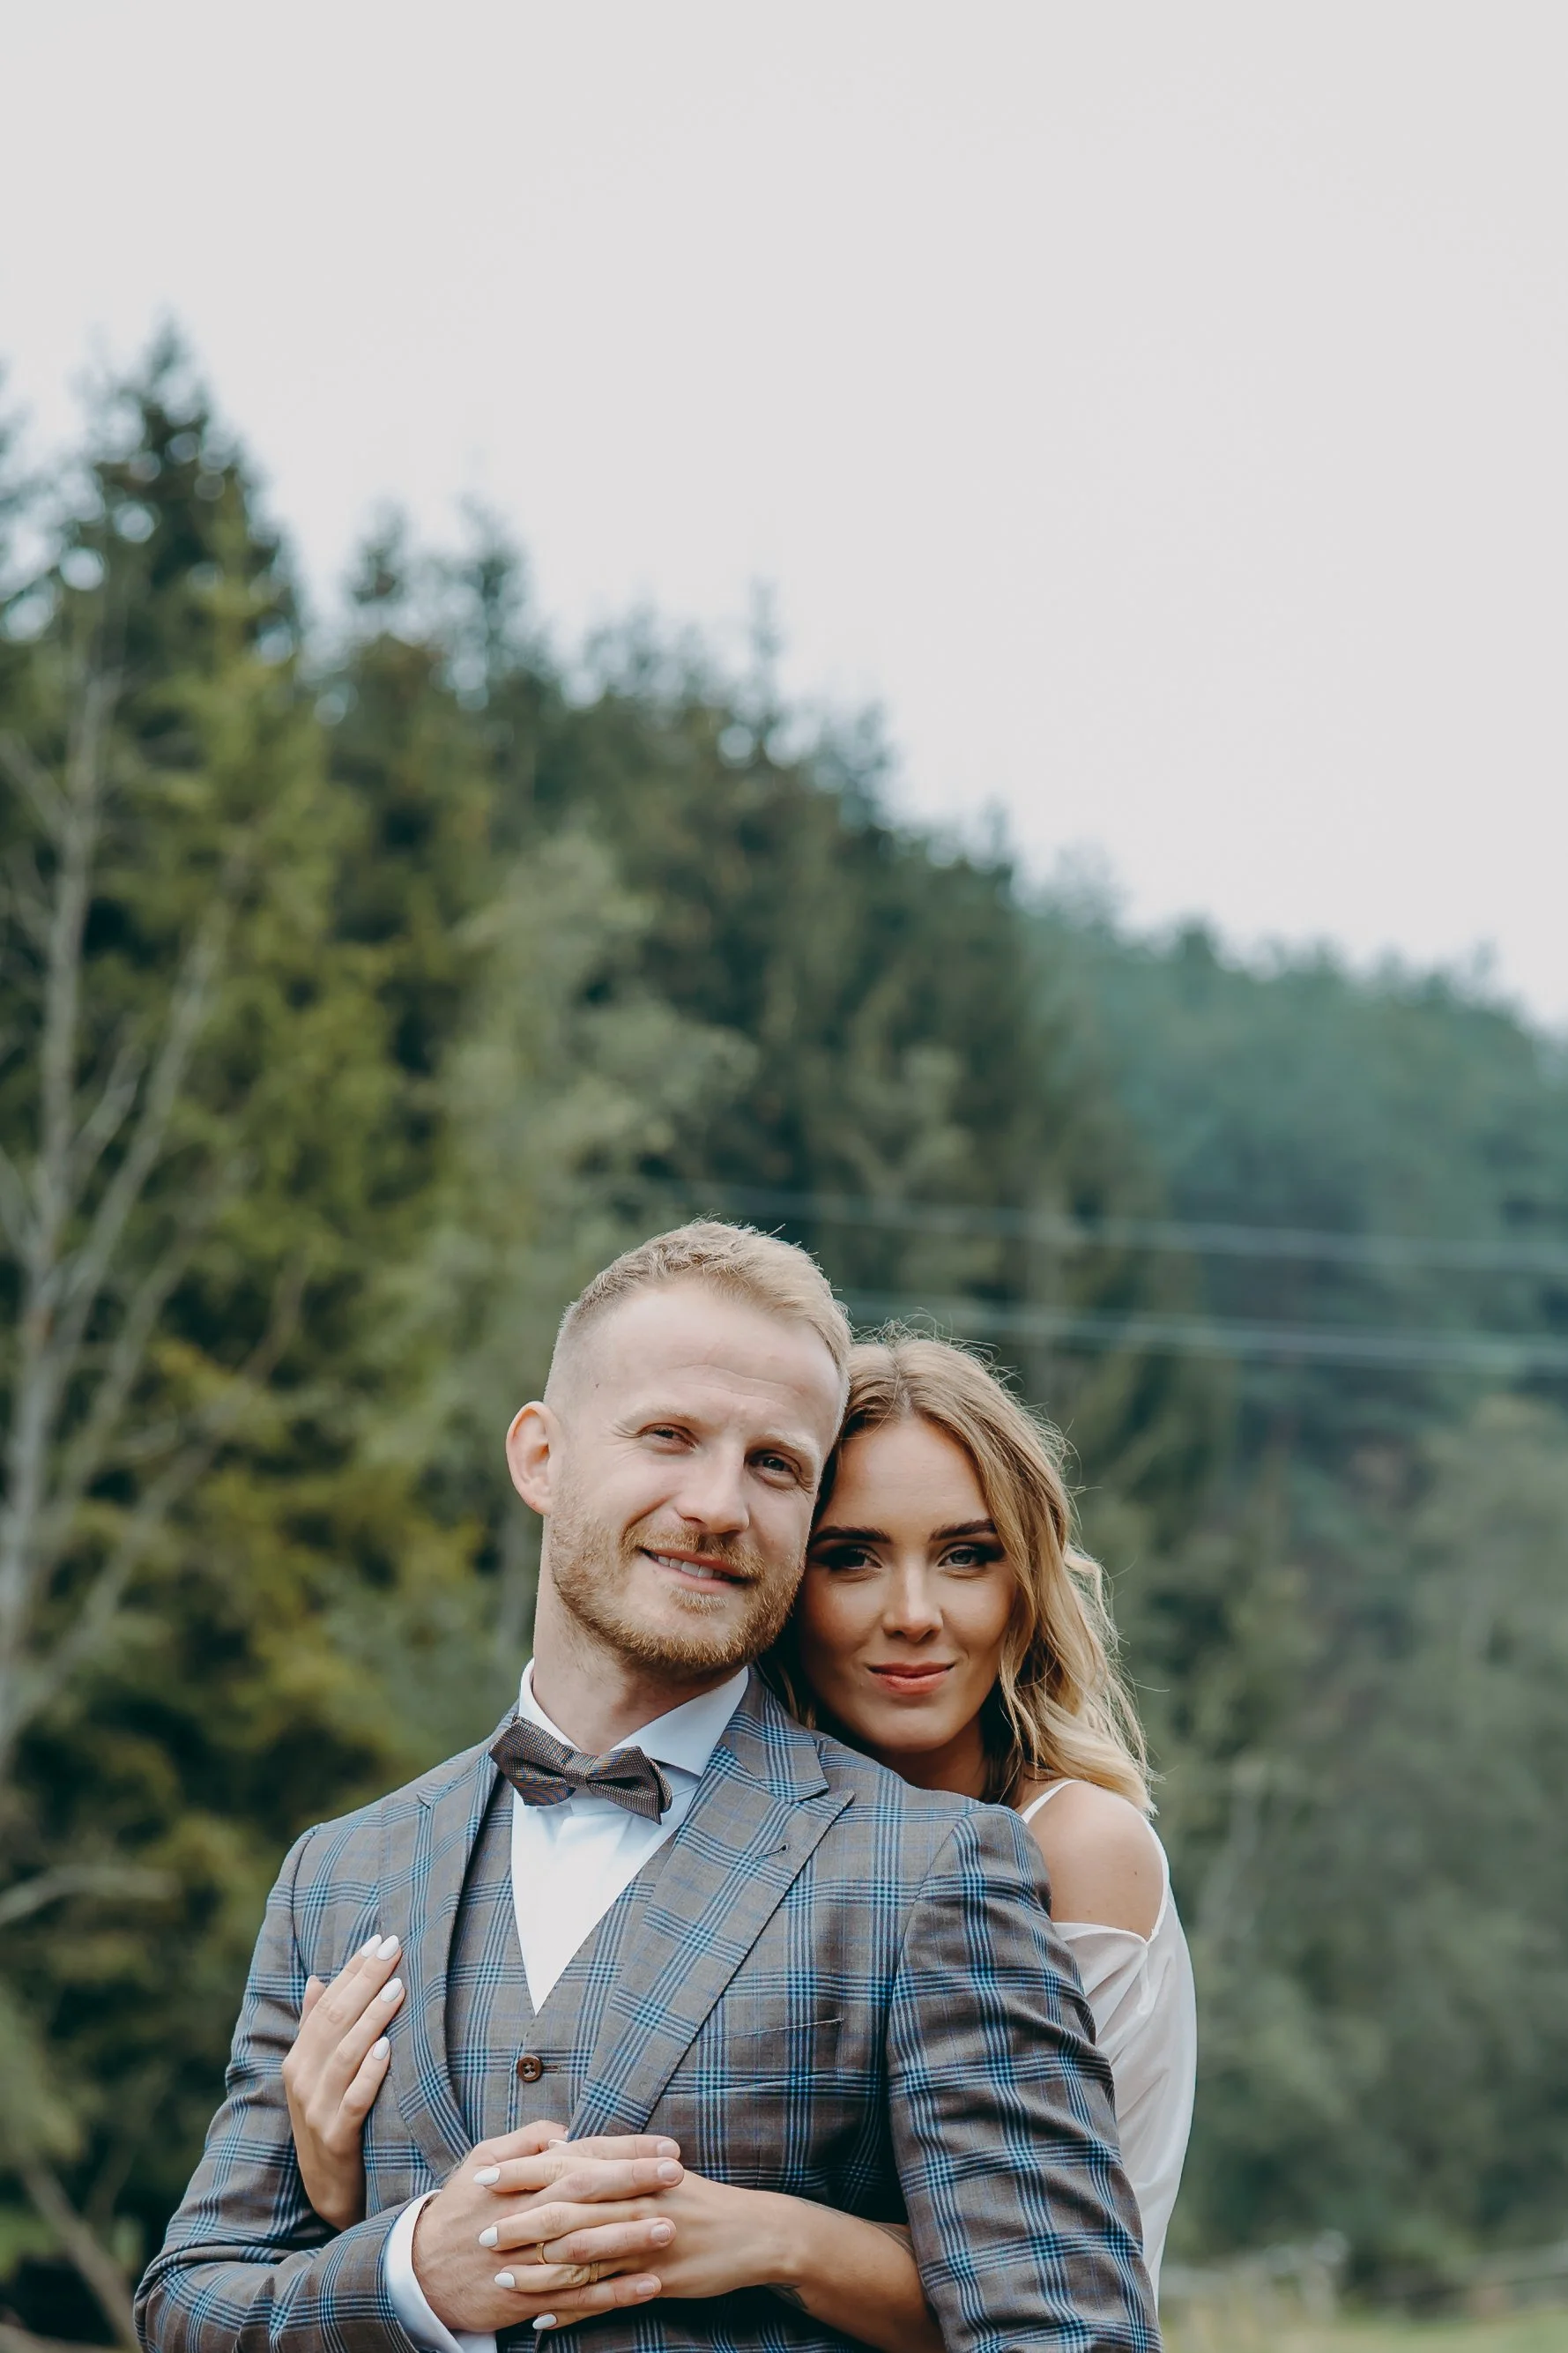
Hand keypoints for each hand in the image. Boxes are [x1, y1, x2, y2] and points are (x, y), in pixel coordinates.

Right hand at [282, 1933, 406, 2226]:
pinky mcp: (336, 2137)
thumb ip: (317, 2028)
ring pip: (345, 2054)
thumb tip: (317, 1978)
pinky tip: (388, 2047)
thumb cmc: (333, 2122)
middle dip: (365, 1981)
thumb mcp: (319, 2075)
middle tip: (393, 1948)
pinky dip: (370, 2072)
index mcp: (299, 2060)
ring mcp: (316, 2110)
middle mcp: (302, 2080)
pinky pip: (354, 2099)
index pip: (326, 2004)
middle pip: (335, 2020)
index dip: (351, 1971)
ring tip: (396, 1987)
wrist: (331, 2193)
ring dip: (371, 2018)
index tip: (378, 1940)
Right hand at [412, 2121, 687, 2333]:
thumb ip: (527, 2141)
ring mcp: (529, 2260)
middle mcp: (529, 2216)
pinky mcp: (529, 2298)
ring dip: (631, 2239)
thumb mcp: (482, 2159)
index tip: (665, 2146)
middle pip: (588, 2195)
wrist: (420, 2271)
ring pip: (586, 2248)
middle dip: (635, 2183)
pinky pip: (578, 2297)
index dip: (626, 2151)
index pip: (583, 2157)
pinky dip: (613, 2293)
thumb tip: (568, 2131)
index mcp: (523, 2179)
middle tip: (677, 2175)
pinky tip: (648, 2286)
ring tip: (671, 2229)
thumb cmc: (458, 2208)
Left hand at [495, 2166, 794, 2329]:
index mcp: (631, 2170)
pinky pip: (606, 2297)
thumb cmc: (698, 2200)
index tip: (484, 2175)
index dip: (523, 2170)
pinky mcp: (656, 2278)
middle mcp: (634, 2201)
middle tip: (481, 2233)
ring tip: (502, 2280)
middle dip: (520, 2222)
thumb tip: (556, 2150)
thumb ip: (607, 2163)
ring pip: (581, 2258)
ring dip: (538, 2271)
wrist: (754, 2232)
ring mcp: (645, 2241)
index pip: (567, 2165)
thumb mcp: (655, 2170)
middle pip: (566, 2211)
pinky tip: (544, 2320)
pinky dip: (573, 2309)